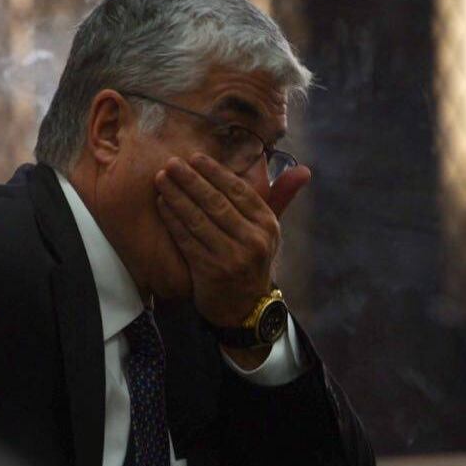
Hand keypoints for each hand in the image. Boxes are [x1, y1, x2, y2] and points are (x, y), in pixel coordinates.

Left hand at [154, 153, 310, 329]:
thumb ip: (280, 197)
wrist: (245, 308)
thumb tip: (304, 169)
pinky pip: (187, 240)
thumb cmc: (253, 261)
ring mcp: (232, 257)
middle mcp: (253, 240)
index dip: (215, 172)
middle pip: (216, 203)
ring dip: (177, 196)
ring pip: (198, 219)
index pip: (238, 191)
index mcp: (267, 225)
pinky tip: (162, 204)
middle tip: (171, 162)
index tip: (195, 157)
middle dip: (191, 180)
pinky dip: (172, 220)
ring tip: (161, 179)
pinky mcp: (211, 271)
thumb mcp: (270, 232)